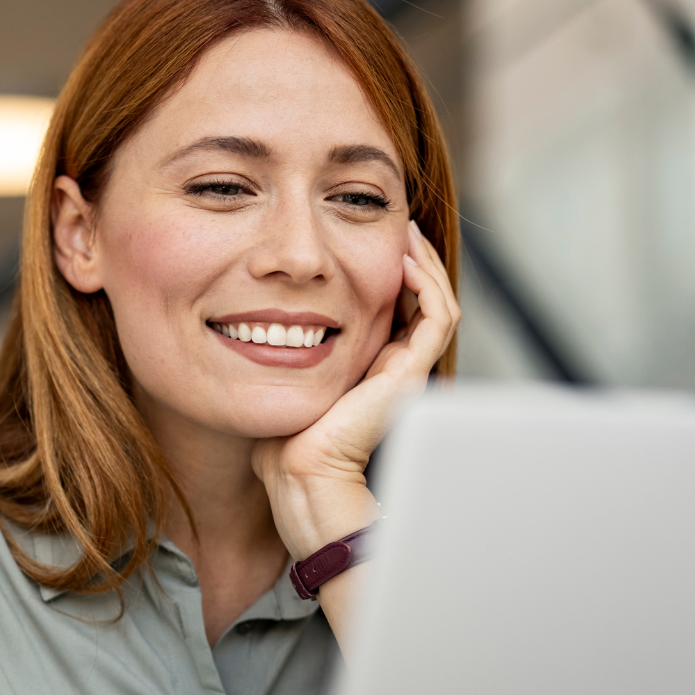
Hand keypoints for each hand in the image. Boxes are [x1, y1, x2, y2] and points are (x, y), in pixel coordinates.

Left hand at [252, 219, 459, 555]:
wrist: (298, 472)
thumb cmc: (281, 437)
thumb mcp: (283, 377)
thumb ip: (284, 352)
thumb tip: (256, 321)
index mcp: (371, 367)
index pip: (396, 308)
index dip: (389, 270)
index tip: (369, 237)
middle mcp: (395, 367)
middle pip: (422, 300)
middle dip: (412, 257)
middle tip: (396, 222)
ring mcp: (407, 371)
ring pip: (437, 303)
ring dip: (424, 263)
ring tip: (405, 230)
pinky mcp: (411, 374)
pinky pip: (438, 319)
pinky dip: (427, 286)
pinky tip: (403, 261)